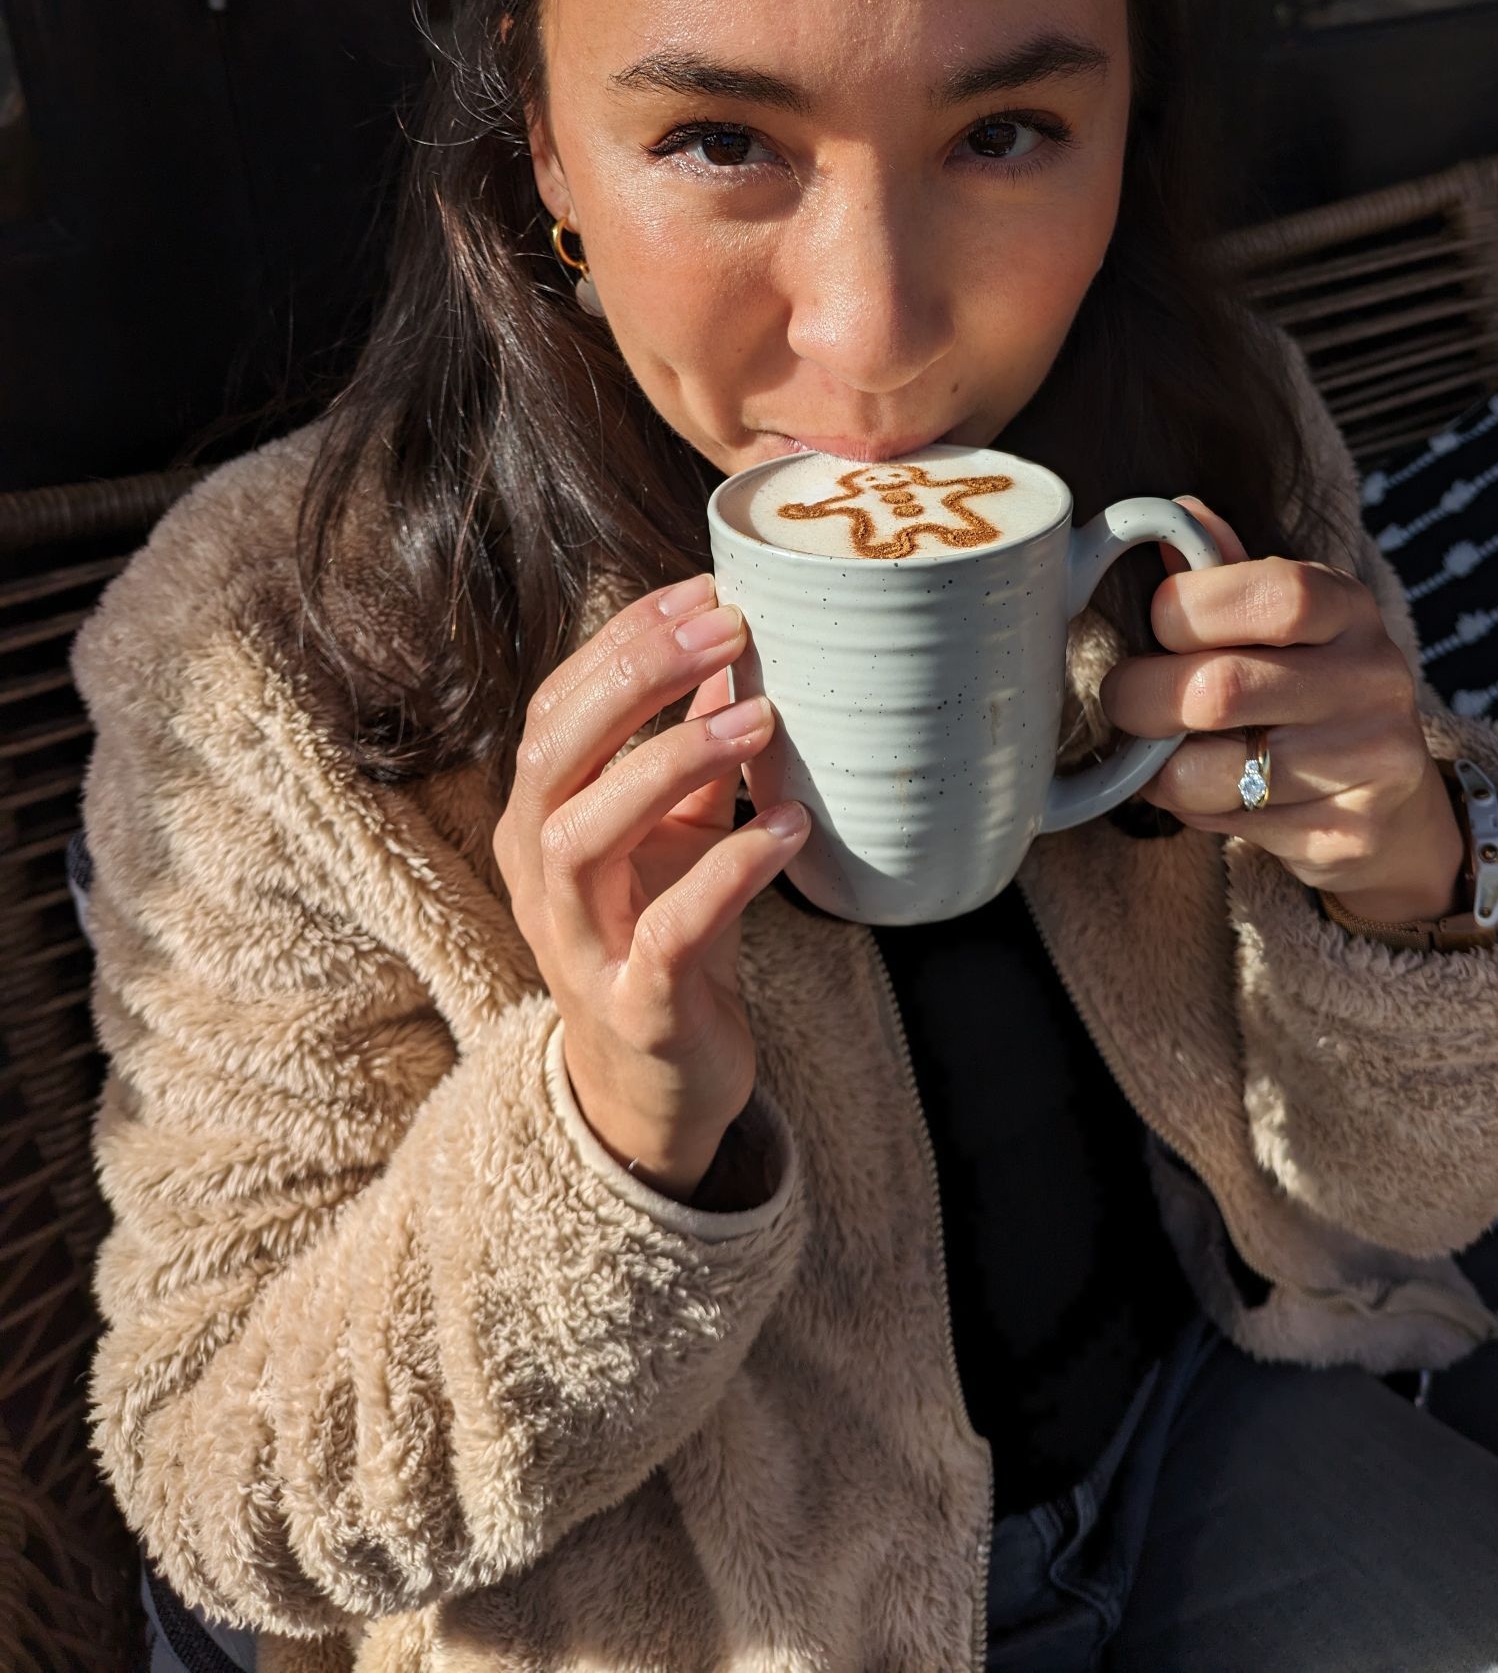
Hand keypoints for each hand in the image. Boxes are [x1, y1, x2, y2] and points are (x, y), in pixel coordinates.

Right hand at [493, 574, 808, 1199]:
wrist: (656, 1083)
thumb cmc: (665, 933)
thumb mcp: (678, 829)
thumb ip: (693, 746)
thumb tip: (738, 646)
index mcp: (541, 815)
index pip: (559, 705)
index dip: (623, 640)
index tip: (703, 589)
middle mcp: (538, 872)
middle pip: (553, 754)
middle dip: (635, 679)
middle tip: (727, 627)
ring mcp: (576, 942)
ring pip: (582, 837)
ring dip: (670, 763)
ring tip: (759, 718)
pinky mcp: (631, 1004)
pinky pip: (667, 932)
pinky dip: (729, 873)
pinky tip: (785, 825)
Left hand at [1099, 499, 1463, 924]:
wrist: (1388, 804)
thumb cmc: (1306, 689)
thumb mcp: (1279, 621)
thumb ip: (1221, 571)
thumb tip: (1165, 517)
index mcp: (1349, 608)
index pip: (1274, 595)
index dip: (1187, 609)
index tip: (1157, 625)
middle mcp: (1372, 679)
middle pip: (1221, 689)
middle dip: (1141, 698)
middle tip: (1121, 700)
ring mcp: (1368, 760)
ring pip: (1212, 770)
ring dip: (1160, 768)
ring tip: (1161, 754)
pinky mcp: (1348, 832)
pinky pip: (1231, 823)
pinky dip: (1193, 811)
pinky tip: (1208, 793)